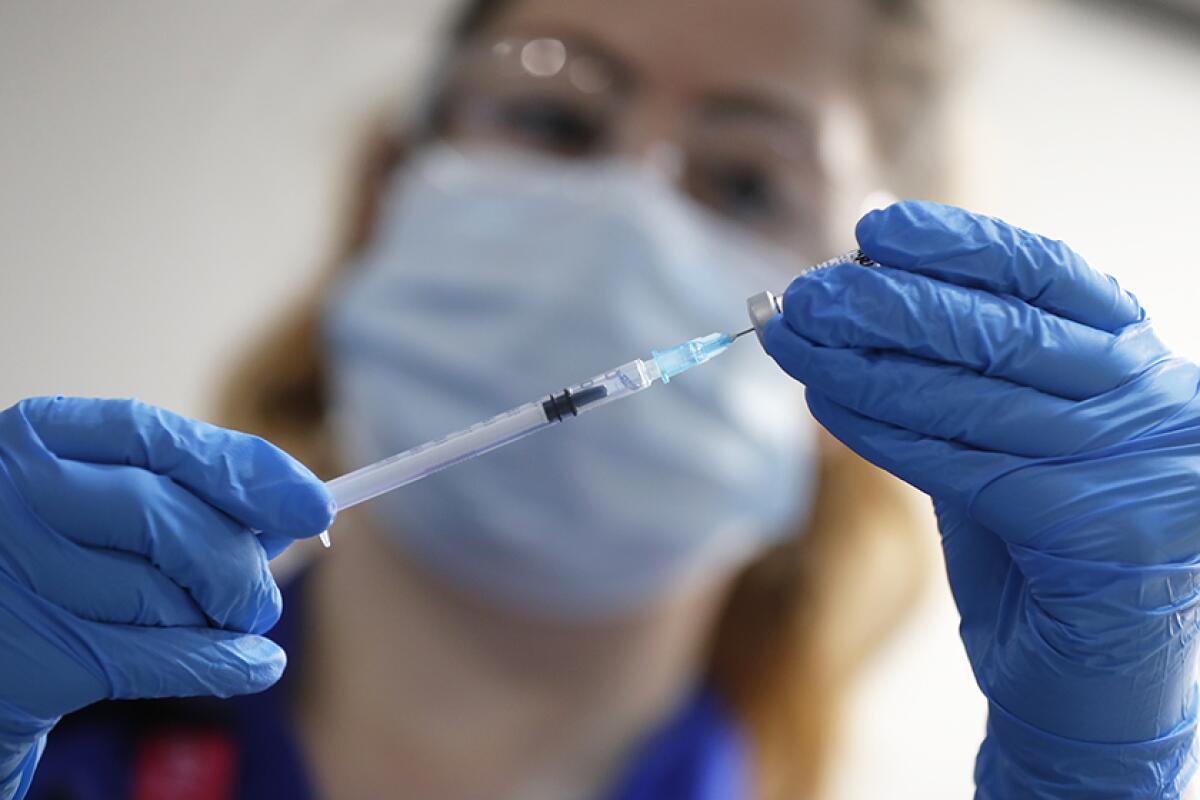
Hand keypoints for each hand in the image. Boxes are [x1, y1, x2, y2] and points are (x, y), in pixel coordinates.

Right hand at [0, 397, 332, 797]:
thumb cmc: (69, 551)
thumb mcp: (112, 497)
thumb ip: (194, 495)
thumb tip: (299, 511)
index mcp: (46, 436)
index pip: (162, 440)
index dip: (248, 472)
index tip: (316, 505)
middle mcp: (19, 495)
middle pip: (170, 522)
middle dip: (238, 566)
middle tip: (263, 597)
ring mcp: (18, 573)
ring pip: (165, 595)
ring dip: (219, 619)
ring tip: (224, 624)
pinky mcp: (32, 654)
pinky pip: (160, 658)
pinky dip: (225, 663)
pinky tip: (257, 663)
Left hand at [762, 202, 1199, 795]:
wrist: (1088, 682)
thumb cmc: (1041, 551)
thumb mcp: (1010, 442)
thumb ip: (957, 377)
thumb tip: (859, 300)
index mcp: (1141, 366)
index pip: (1049, 276)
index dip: (959, 243)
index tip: (874, 227)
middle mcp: (1157, 405)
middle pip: (1003, 329)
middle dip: (889, 305)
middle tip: (804, 293)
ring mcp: (1141, 469)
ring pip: (974, 395)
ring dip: (865, 364)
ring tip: (793, 341)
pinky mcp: (1102, 534)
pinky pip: (963, 464)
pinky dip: (882, 430)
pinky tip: (824, 403)